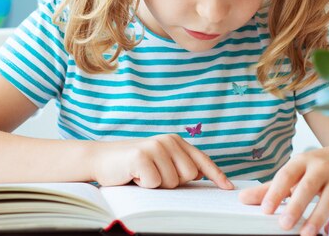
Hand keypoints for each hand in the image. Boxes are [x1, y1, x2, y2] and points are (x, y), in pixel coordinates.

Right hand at [90, 134, 233, 189]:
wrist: (100, 159)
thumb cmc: (133, 166)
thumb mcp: (160, 163)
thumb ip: (179, 167)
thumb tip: (204, 179)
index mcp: (175, 141)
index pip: (201, 160)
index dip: (216, 175)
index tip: (228, 188)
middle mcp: (168, 141)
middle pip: (189, 176)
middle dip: (172, 183)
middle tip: (153, 176)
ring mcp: (155, 146)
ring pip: (172, 182)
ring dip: (156, 185)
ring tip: (141, 175)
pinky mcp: (142, 156)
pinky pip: (154, 184)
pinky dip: (143, 186)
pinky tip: (133, 176)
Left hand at [238, 146, 328, 235]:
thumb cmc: (315, 167)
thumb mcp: (293, 173)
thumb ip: (270, 188)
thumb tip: (244, 199)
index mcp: (301, 161)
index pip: (286, 176)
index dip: (275, 192)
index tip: (266, 209)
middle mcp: (320, 167)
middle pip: (307, 186)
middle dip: (296, 206)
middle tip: (284, 224)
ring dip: (318, 216)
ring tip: (307, 233)